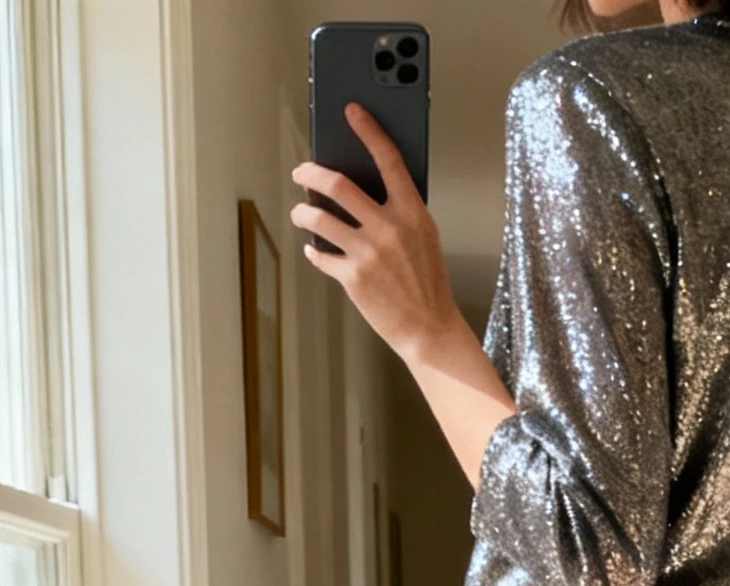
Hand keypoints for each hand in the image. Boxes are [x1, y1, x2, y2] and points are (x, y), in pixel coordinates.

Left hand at [291, 105, 455, 364]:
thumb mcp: (425, 237)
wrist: (428, 328)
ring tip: (301, 212)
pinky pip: (320, 255)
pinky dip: (313, 251)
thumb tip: (368, 187)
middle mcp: (388, 228)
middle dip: (311, 173)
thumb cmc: (428, 283)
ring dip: (303, 212)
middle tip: (301, 172)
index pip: (387, 159)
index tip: (351, 111)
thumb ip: (401, 210)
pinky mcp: (352, 278)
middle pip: (338, 185)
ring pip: (319, 218)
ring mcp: (368, 253)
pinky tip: (314, 249)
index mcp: (411, 212)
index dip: (368, 130)